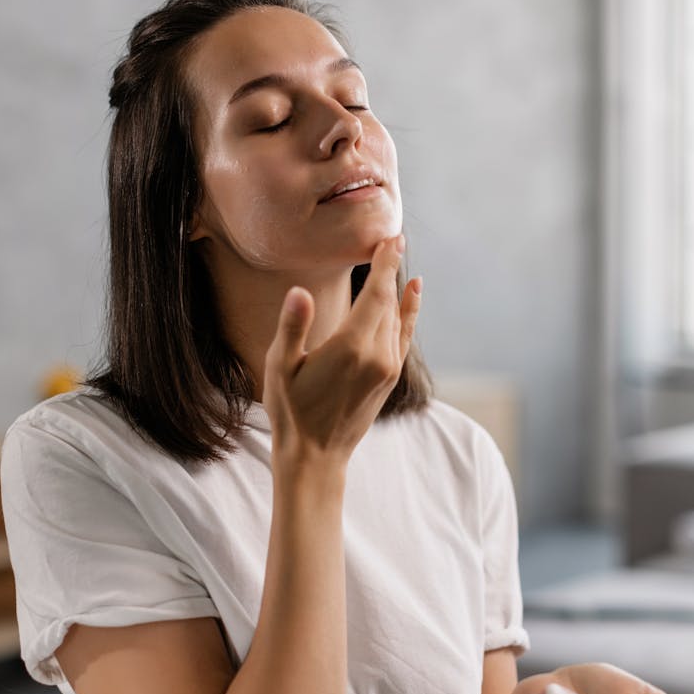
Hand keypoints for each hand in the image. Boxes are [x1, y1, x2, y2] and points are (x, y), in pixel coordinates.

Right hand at [263, 235, 421, 460]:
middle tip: (392, 237)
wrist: (315, 457)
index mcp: (352, 346)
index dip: (385, 263)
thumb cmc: (291, 411)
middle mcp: (378, 355)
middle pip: (390, 302)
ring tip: (399, 259)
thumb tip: (298, 292)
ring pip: (397, 318)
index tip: (391, 237)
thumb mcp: (281, 367)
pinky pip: (403, 336)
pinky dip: (409, 313)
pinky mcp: (389, 378)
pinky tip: (412, 295)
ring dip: (399, 289)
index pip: (377, 294)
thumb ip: (293, 327)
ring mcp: (388, 368)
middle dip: (390, 269)